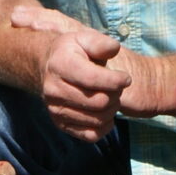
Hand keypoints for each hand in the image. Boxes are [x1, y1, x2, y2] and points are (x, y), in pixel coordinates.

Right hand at [8, 7, 132, 141]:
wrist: (50, 68)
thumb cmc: (74, 52)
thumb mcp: (85, 39)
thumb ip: (101, 43)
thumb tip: (114, 49)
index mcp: (60, 64)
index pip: (93, 79)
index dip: (116, 80)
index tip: (126, 78)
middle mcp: (53, 89)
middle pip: (99, 102)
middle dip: (116, 95)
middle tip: (117, 87)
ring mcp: (55, 109)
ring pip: (97, 119)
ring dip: (112, 110)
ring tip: (111, 97)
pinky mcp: (61, 124)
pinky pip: (90, 135)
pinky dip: (104, 127)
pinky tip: (105, 113)